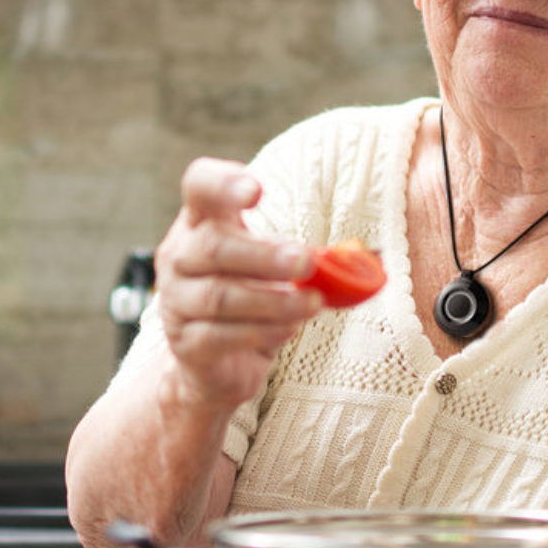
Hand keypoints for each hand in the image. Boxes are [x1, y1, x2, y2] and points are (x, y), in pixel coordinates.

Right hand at [154, 158, 318, 412]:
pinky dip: (260, 332)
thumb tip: (371, 259)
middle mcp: (179, 255)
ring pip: (219, 296)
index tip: (258, 192)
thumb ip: (310, 256)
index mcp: (201, 221)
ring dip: (272, 300)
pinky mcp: (184, 343)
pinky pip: (220, 336)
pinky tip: (289, 330)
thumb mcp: (276, 267)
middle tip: (306, 263)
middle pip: (213, 246)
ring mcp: (175, 301)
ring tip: (313, 303)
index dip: (224, 184)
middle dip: (264, 255)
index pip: (200, 186)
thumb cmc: (253, 298)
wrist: (218, 362)